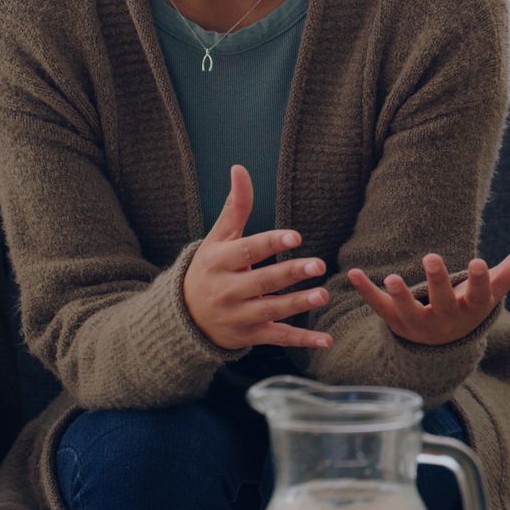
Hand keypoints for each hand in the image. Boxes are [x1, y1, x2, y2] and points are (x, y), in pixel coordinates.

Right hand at [183, 165, 334, 350]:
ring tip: (323, 295)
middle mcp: (227, 290)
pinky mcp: (249, 336)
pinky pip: (278, 339)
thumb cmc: (208, 268)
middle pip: (263, 281)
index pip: (248, 250)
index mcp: (219, 261)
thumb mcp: (217, 238)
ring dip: (298, 304)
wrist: (183, 317)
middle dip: (290, 273)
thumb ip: (235, 207)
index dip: (271, 243)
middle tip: (319, 265)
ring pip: (272, 311)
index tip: (296, 236)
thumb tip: (240, 168)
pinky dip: (302, 341)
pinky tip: (326, 341)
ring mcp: (238, 316)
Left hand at [346, 234, 509, 346]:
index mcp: (470, 308)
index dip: (478, 280)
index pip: (478, 295)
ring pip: (408, 310)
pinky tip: (352, 273)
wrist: (441, 348)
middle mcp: (444, 319)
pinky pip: (378, 307)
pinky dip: (365, 291)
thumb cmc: (471, 306)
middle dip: (437, 281)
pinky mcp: (393, 320)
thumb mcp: (494, 288)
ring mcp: (417, 322)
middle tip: (432, 258)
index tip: (478, 262)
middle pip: (441, 301)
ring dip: (400, 294)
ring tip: (393, 277)